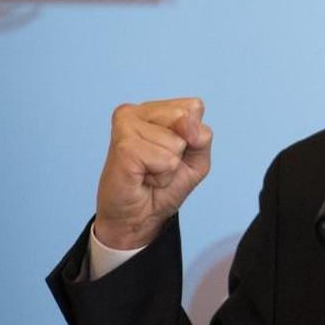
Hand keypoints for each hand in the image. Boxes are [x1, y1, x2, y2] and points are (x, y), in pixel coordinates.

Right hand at [94, 98, 212, 249]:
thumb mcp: (197, 159)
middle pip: (186, 118)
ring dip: (169, 166)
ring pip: (176, 142)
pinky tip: (143, 177)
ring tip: (150, 172)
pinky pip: (165, 159)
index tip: (172, 153)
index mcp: (155, 109)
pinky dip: (161, 176)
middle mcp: (137, 111)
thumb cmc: (163, 187)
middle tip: (159, 164)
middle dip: (182, 150)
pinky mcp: (123, 146)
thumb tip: (186, 122)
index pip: (194, 107)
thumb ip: (201, 135)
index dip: (193, 137)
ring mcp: (127, 126)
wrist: (138, 218)